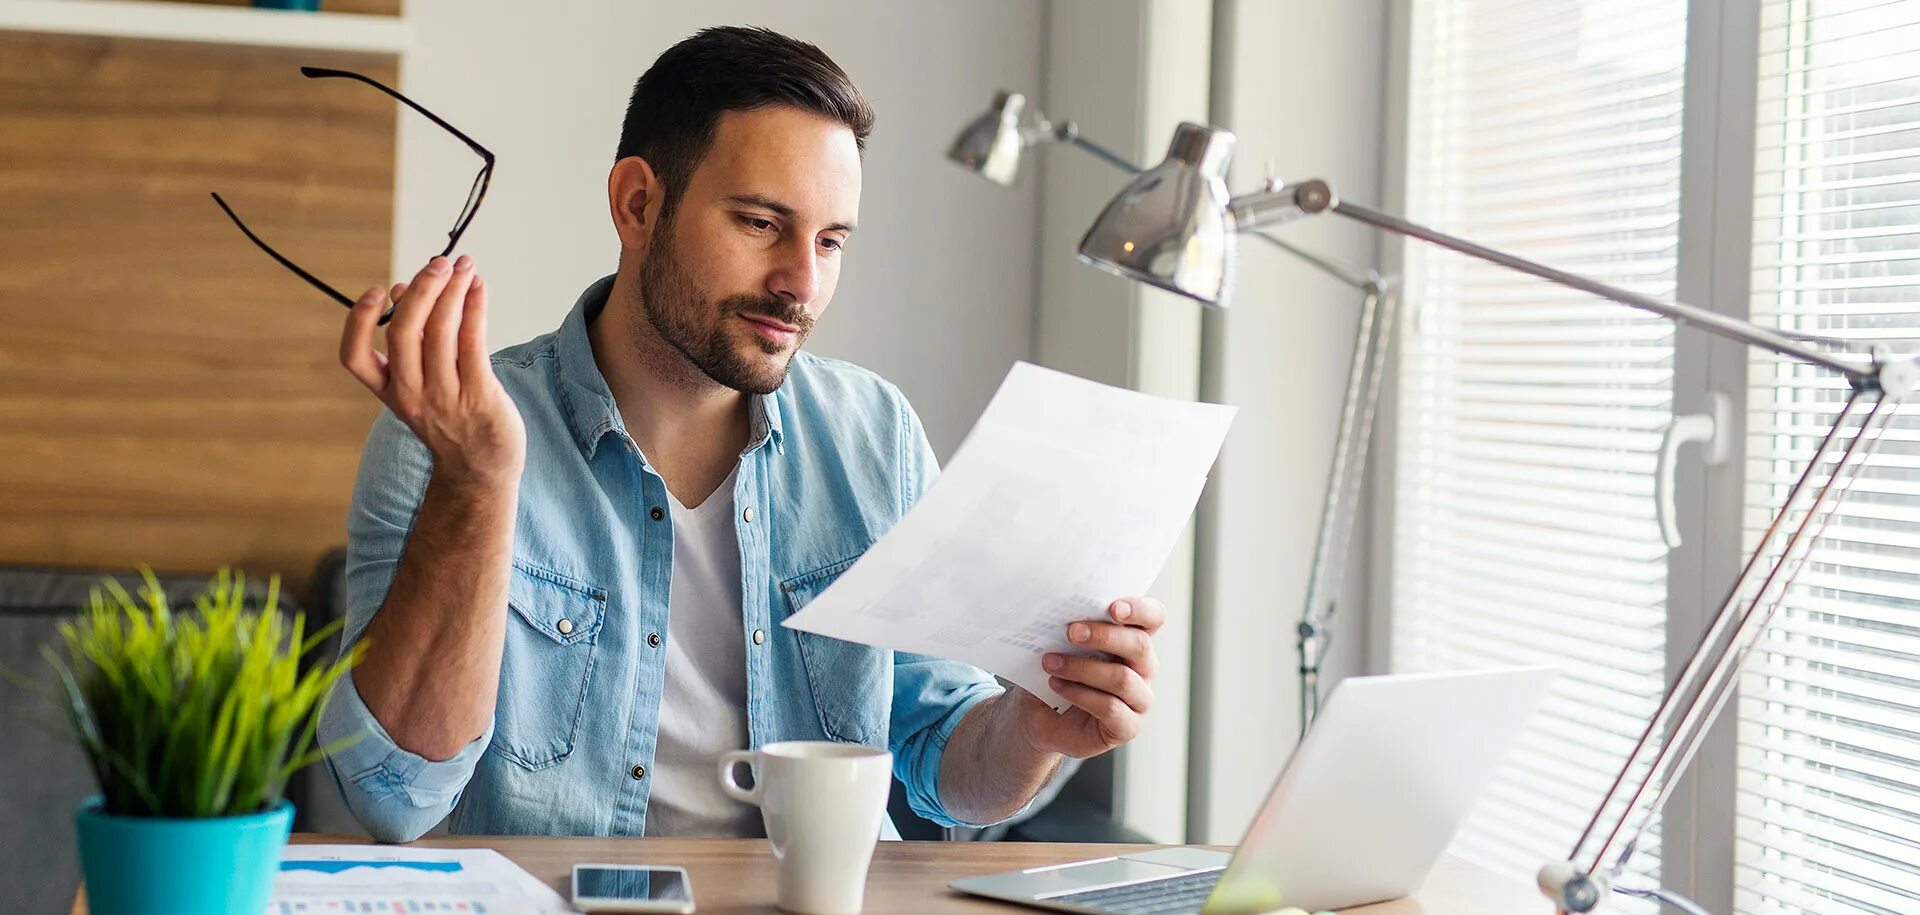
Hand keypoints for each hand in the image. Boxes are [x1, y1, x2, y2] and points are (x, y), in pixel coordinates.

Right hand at [339, 255, 525, 486]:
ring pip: (441, 331)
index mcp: (388, 391)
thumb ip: (410, 342)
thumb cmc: (451, 418)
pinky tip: (478, 288)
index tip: (375, 290)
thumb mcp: (419, 386)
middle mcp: (411, 395)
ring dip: (453, 290)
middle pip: (403, 333)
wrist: (481, 470)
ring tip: (465, 267)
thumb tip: (401, 289)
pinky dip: (475, 307)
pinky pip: (473, 341)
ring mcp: (445, 397)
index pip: (354, 357)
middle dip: (422, 290)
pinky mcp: (478, 395)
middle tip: (439, 264)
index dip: (359, 321)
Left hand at [1013, 596, 1164, 758]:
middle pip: (1140, 645)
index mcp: (1133, 639)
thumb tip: (1060, 608)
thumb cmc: (1056, 671)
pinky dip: (1080, 695)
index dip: (1140, 610)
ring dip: (1082, 668)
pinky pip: (1111, 708)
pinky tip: (1057, 686)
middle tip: (1071, 632)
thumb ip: (1071, 627)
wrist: (1039, 715)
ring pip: (1122, 678)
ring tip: (1050, 662)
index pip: (1153, 617)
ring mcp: (1139, 699)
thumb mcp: (1060, 644)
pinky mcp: (1127, 727)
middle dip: (1104, 636)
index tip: (1113, 607)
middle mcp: (1144, 668)